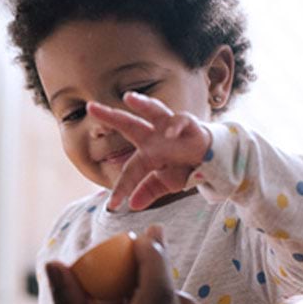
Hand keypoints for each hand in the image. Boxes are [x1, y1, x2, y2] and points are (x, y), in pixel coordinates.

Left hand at [87, 92, 211, 210]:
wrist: (211, 160)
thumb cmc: (183, 166)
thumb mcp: (166, 183)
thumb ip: (149, 190)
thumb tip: (133, 206)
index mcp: (146, 152)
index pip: (129, 170)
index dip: (121, 188)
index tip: (112, 204)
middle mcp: (154, 136)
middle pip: (128, 123)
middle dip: (109, 115)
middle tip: (91, 106)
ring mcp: (170, 128)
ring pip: (154, 111)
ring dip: (143, 103)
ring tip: (129, 97)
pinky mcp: (190, 125)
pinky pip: (182, 121)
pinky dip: (177, 126)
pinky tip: (170, 133)